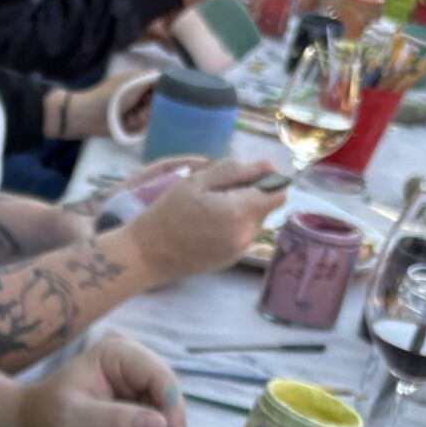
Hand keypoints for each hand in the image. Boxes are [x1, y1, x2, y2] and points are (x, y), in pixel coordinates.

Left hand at [14, 331, 184, 426]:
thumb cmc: (47, 422)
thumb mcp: (76, 420)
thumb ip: (117, 420)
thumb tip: (160, 424)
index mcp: (118, 355)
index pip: (162, 377)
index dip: (173, 407)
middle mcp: (135, 369)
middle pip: (171, 401)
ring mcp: (140, 394)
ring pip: (170, 422)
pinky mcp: (143, 417)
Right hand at [126, 156, 278, 284]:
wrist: (146, 255)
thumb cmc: (167, 213)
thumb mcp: (195, 182)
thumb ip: (234, 171)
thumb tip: (266, 166)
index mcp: (240, 212)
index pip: (278, 193)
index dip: (270, 180)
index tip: (248, 175)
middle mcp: (246, 235)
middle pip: (266, 206)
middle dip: (250, 194)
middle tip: (216, 191)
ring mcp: (240, 250)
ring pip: (255, 221)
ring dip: (242, 210)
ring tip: (209, 209)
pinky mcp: (232, 260)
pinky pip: (243, 235)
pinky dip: (234, 226)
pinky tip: (208, 226)